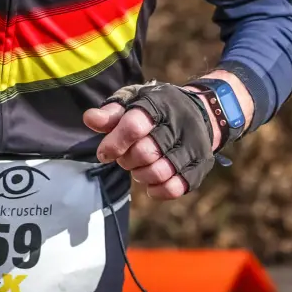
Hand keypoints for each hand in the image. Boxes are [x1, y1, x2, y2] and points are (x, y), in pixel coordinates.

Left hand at [82, 82, 219, 199]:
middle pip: (145, 153)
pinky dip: (157, 190)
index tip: (105, 153)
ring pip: (160, 172)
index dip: (115, 143)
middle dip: (127, 160)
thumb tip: (90, 119)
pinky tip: (151, 183)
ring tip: (139, 167)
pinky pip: (175, 188)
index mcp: (159, 104)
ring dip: (141, 175)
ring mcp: (193, 146)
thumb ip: (111, 112)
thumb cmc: (157, 109)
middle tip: (125, 157)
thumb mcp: (134, 100)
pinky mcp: (201, 166)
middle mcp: (180, 124)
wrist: (202, 112)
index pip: (134, 126)